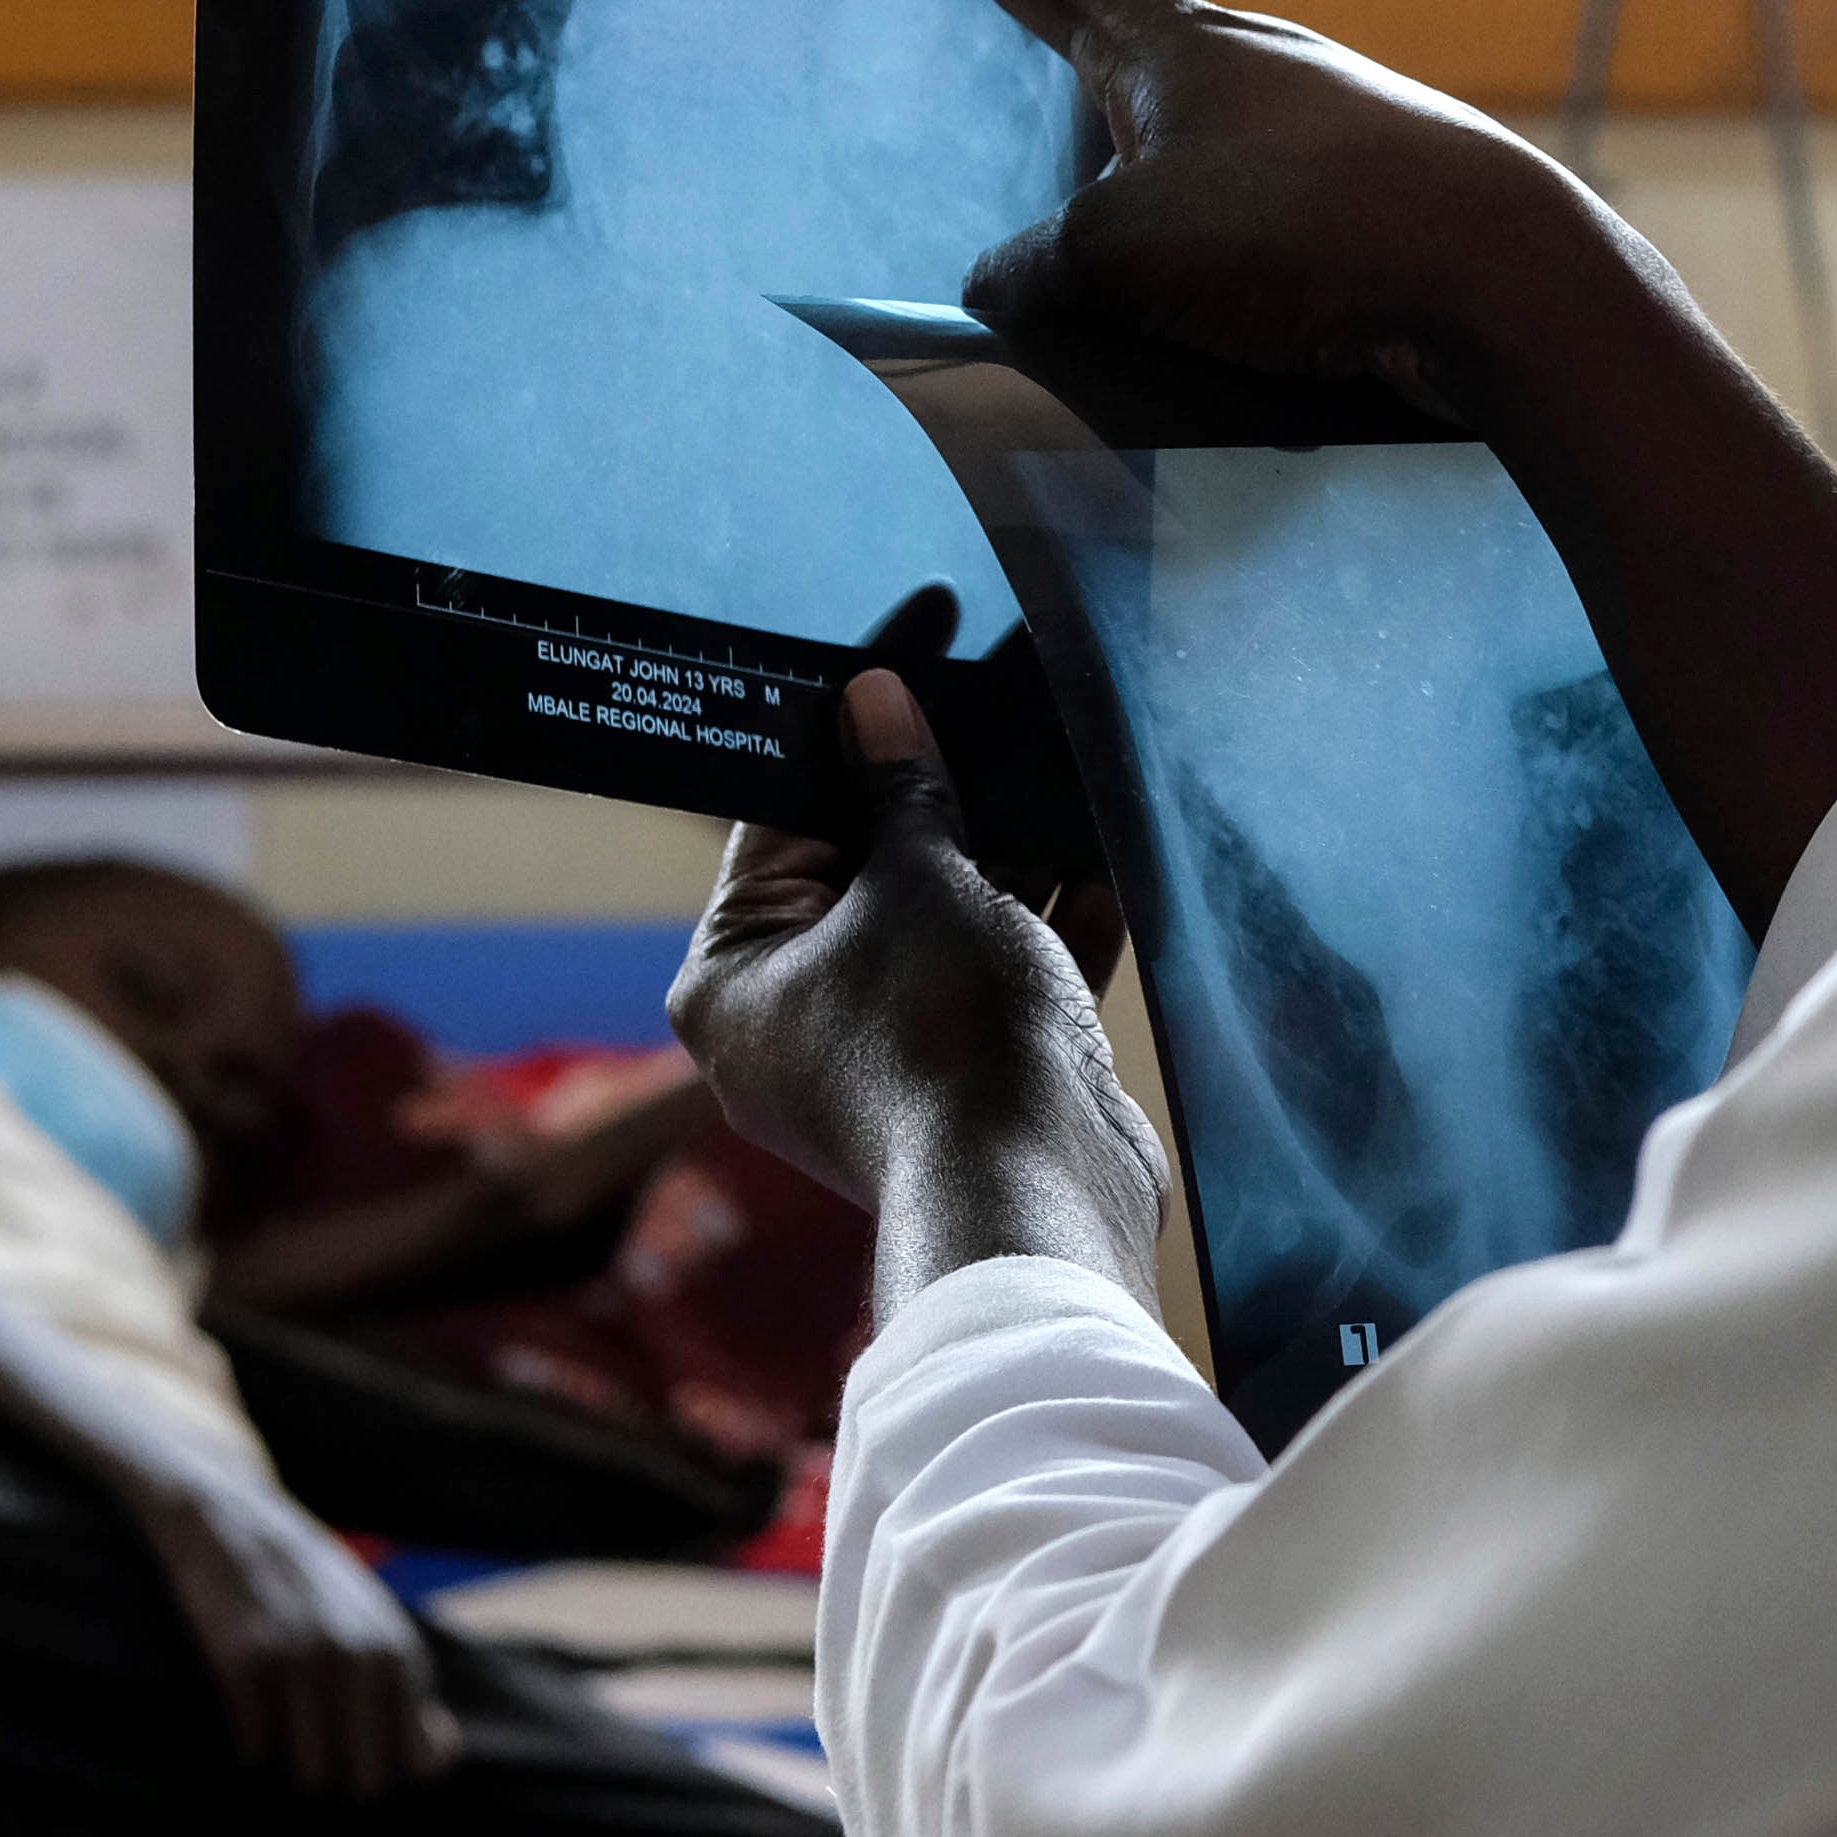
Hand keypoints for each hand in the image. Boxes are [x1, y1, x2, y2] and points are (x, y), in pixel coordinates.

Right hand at [126, 1451, 457, 1800]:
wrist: (236, 1525)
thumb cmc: (314, 1592)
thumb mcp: (377, 1627)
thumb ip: (409, 1692)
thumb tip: (437, 1765)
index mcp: (398, 1651)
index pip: (415, 1759)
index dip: (392, 1776)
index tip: (365, 1762)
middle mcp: (357, 1656)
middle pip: (365, 1779)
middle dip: (344, 1781)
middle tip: (322, 1754)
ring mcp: (300, 1660)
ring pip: (310, 1774)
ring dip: (296, 1767)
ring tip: (286, 1733)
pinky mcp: (243, 1663)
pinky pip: (254, 1748)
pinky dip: (252, 1746)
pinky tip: (251, 1716)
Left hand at [674, 672, 1168, 1287]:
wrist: (1035, 1197)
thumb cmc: (941, 1038)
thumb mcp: (920, 881)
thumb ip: (902, 788)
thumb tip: (876, 699)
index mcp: (733, 972)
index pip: (783, 810)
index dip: (851, 717)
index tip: (910, 639)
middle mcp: (795, 1017)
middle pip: (870, 860)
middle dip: (945, 777)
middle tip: (998, 681)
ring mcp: (886, 1051)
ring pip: (949, 914)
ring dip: (1012, 840)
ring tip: (1063, 746)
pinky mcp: (972, 1074)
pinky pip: (1004, 971)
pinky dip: (1050, 914)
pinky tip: (1103, 844)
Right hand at [856, 0, 1639, 425]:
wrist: (1503, 283)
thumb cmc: (1305, 230)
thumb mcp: (1119, 253)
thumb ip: (1036, 268)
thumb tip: (1006, 286)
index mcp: (1171, 43)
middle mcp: (1246, 69)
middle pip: (1112, 47)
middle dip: (1048, 39)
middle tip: (995, 10)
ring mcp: (1315, 136)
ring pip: (1181, 159)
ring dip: (1128, 205)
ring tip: (1089, 281)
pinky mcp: (1365, 212)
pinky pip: (1248, 236)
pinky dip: (1203, 276)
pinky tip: (1200, 339)